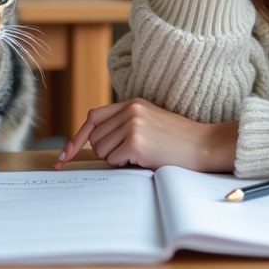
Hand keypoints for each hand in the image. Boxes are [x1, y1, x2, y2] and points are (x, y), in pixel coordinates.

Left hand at [54, 98, 237, 172]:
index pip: (93, 118)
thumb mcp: (150, 122)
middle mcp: (130, 111)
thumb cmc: (178, 140)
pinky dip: (125, 166)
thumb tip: (94, 143)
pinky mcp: (136, 142)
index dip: (77, 138)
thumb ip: (124, 125)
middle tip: (129, 155)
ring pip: (101, 151)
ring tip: (141, 155)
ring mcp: (132, 125)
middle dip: (106, 152)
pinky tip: (145, 159)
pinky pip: (114, 161)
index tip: (64, 156)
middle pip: (94, 137)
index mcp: (132, 103)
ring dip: (116, 159)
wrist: (204, 146)